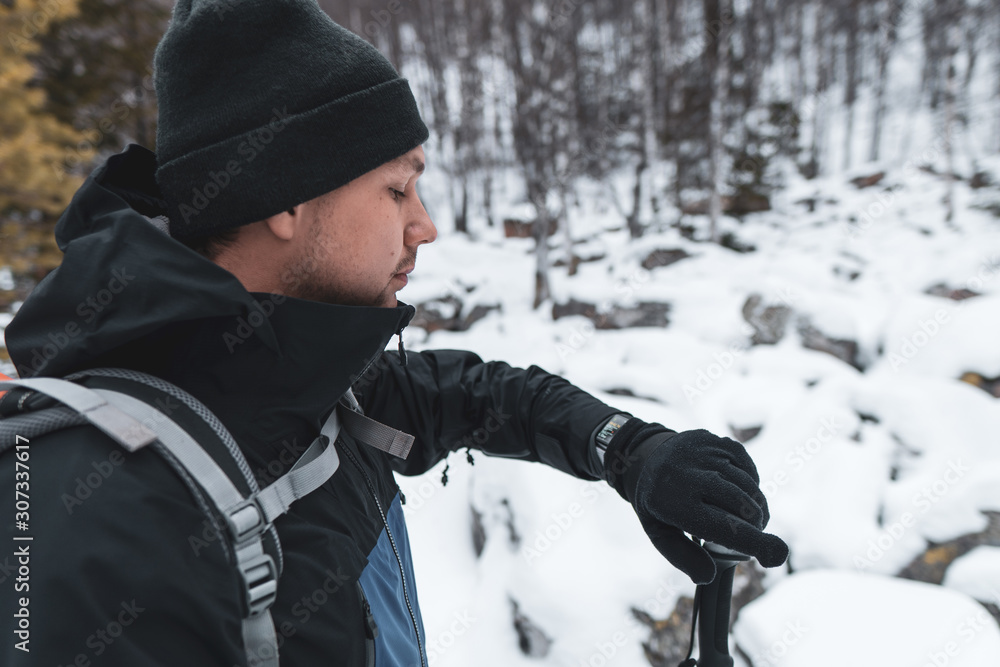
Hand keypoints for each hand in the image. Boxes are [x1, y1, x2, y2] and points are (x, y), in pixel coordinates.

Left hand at [606, 425, 787, 583]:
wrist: (645, 457)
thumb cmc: (656, 503)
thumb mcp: (658, 533)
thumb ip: (682, 556)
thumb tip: (709, 576)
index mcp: (671, 501)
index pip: (721, 525)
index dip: (752, 542)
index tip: (777, 556)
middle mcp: (688, 472)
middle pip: (742, 504)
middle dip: (756, 527)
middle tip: (752, 539)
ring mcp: (704, 452)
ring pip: (748, 486)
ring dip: (755, 509)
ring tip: (744, 520)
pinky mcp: (717, 441)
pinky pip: (748, 469)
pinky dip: (750, 486)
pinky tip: (735, 493)